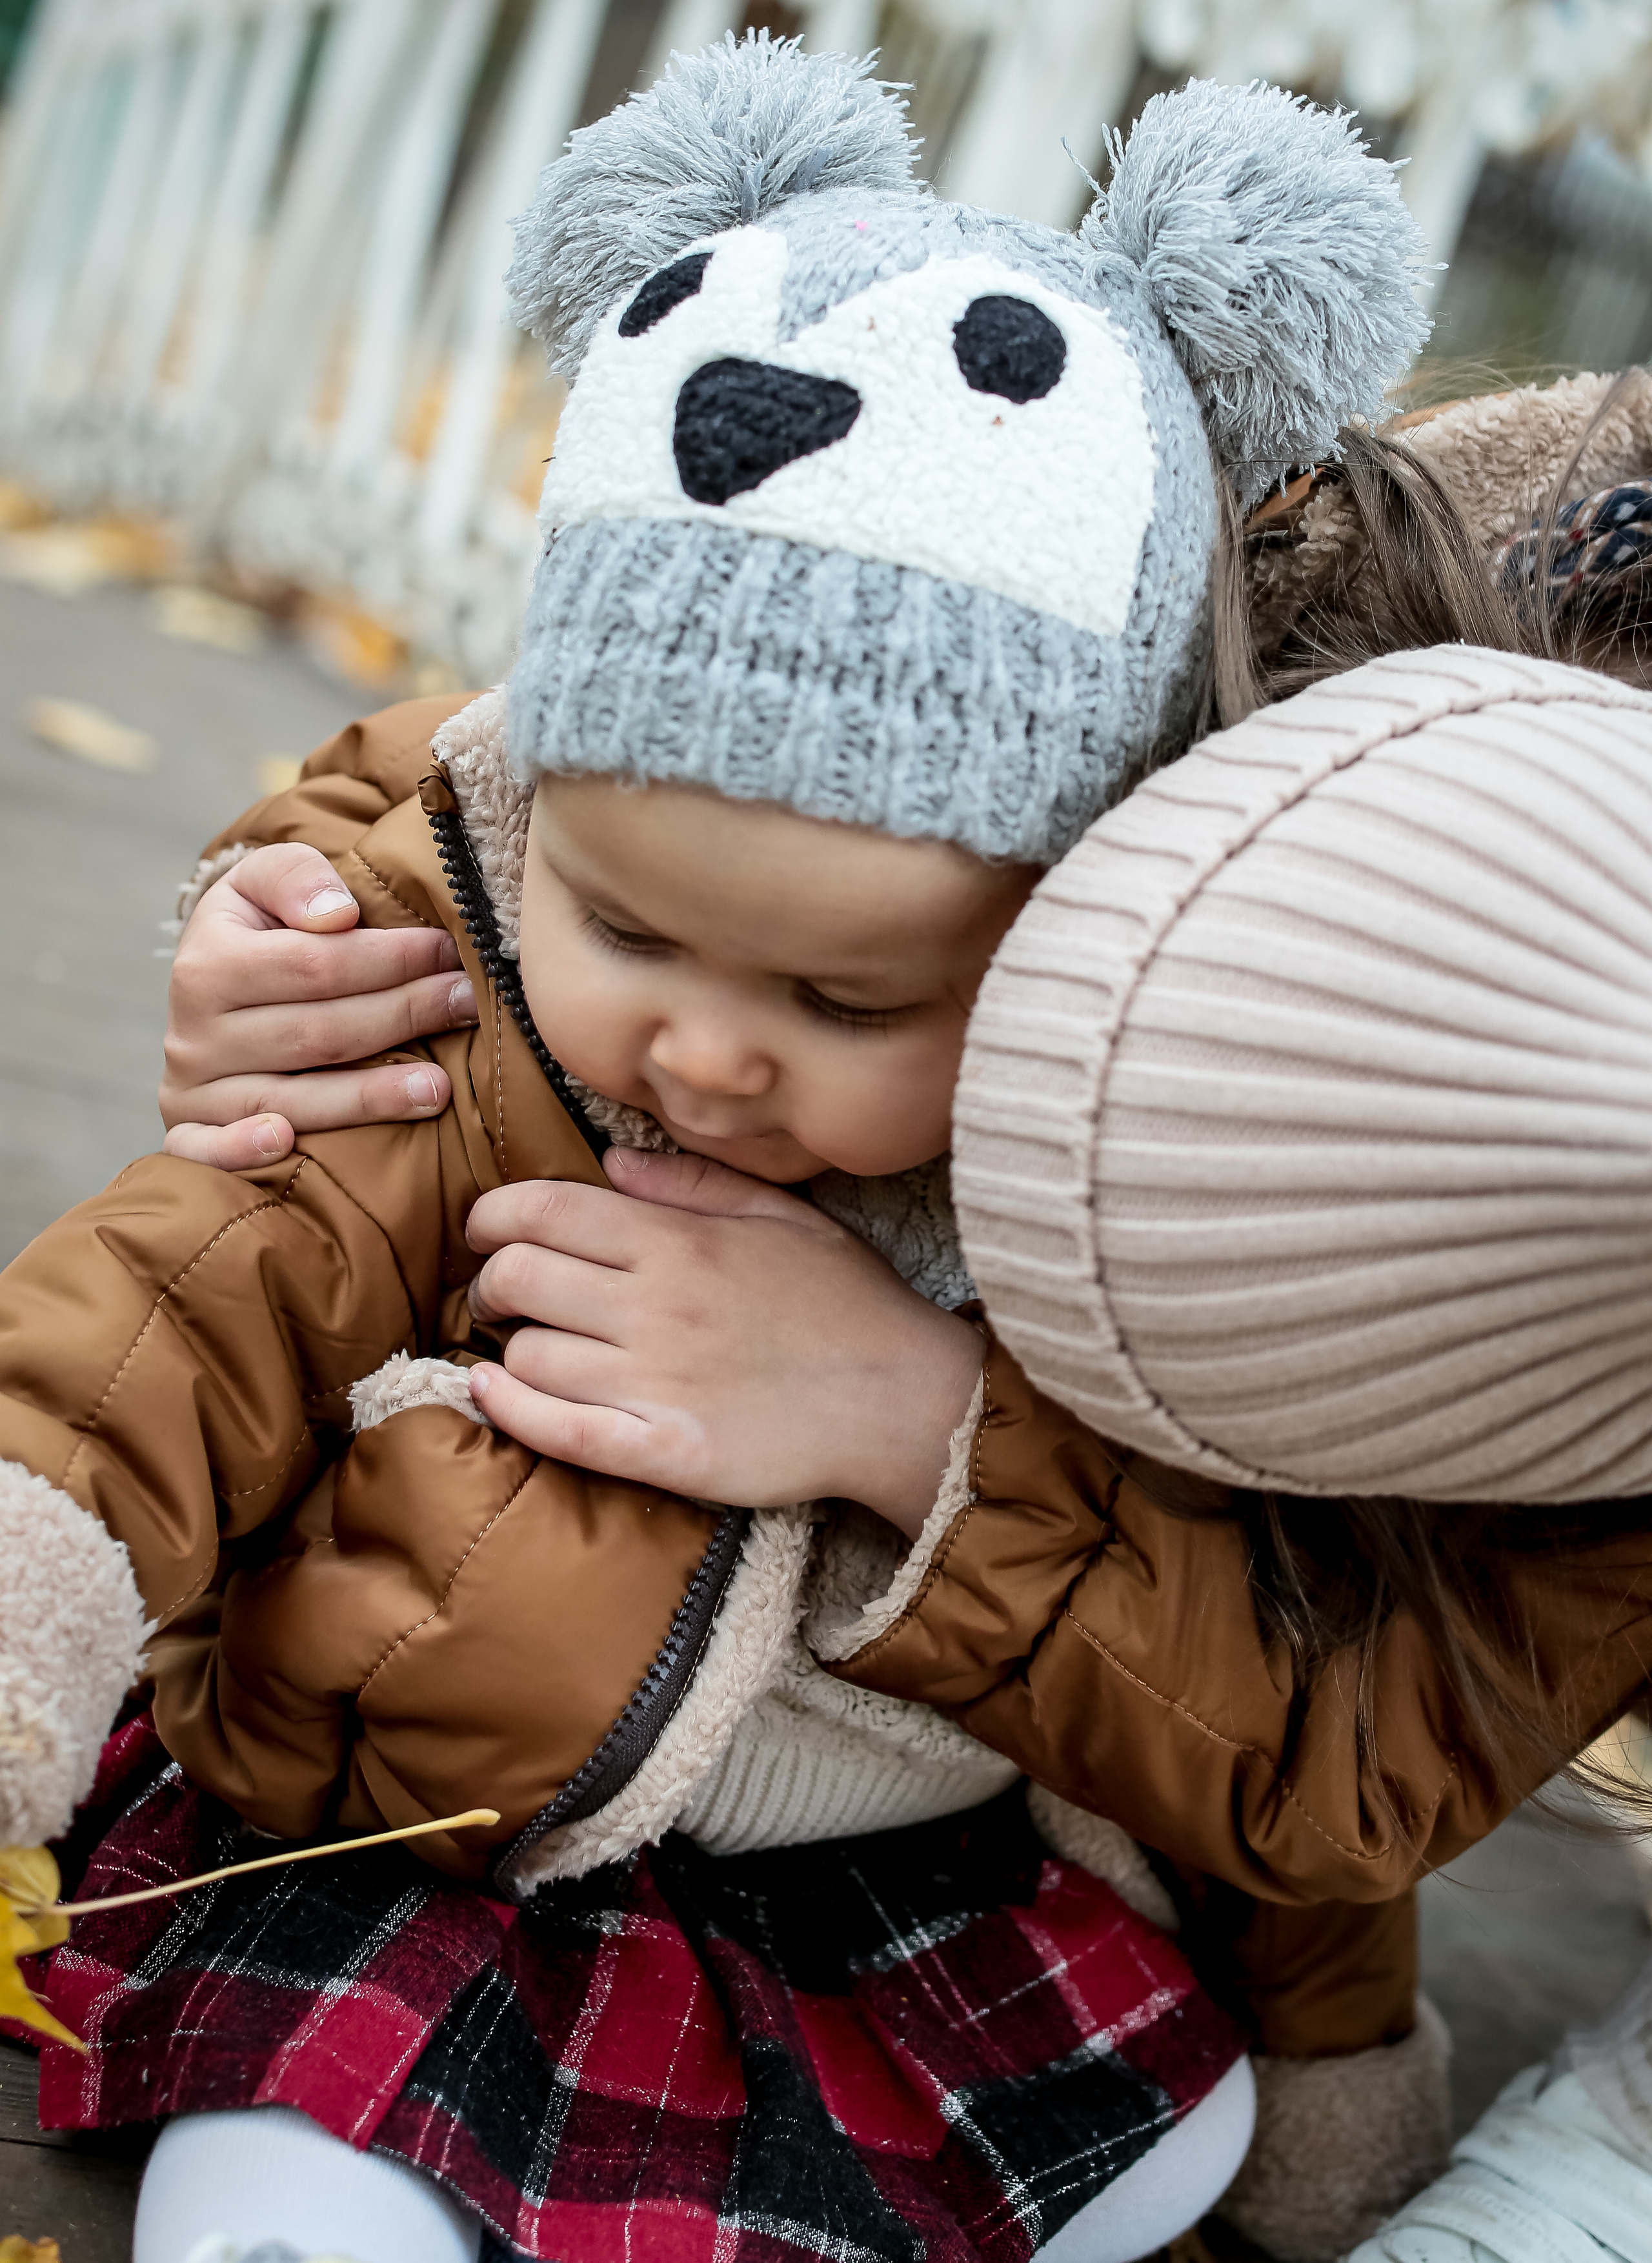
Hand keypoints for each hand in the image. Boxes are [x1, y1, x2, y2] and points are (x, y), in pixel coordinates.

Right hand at [160, 844, 478, 1168]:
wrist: (205, 996)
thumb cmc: (255, 935)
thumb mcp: (261, 883)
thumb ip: (295, 877)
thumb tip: (337, 915)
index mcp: (208, 965)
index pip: (314, 966)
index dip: (390, 959)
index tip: (449, 952)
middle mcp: (193, 1035)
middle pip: (316, 1035)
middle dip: (401, 1017)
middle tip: (467, 1005)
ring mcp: (192, 1092)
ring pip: (290, 1100)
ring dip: (370, 1097)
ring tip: (441, 1087)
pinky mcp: (192, 1136)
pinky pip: (208, 1152)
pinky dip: (241, 1151)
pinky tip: (286, 1145)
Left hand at [465, 1150, 983, 1535]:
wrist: (906, 1401)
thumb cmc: (849, 1303)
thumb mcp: (783, 1216)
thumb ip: (691, 1183)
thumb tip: (609, 1161)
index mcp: (678, 1240)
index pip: (539, 1211)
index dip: (491, 1218)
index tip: (488, 1233)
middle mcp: (656, 1305)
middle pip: (515, 1280)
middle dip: (489, 1284)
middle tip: (501, 1297)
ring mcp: (656, 1382)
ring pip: (526, 1358)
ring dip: (511, 1352)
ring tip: (530, 1352)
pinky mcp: (664, 1452)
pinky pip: (557, 1432)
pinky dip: (509, 1411)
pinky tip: (493, 1396)